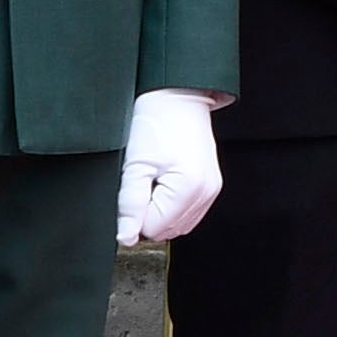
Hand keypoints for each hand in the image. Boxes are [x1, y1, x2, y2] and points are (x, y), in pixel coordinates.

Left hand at [117, 88, 225, 247]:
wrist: (177, 98)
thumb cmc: (157, 121)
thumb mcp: (134, 164)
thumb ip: (129, 205)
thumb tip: (126, 238)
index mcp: (188, 188)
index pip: (152, 228)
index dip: (136, 212)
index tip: (136, 184)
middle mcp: (205, 193)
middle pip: (166, 230)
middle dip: (149, 212)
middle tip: (145, 178)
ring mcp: (211, 191)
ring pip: (177, 225)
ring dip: (161, 210)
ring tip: (157, 177)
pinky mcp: (211, 187)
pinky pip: (187, 214)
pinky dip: (172, 205)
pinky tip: (166, 181)